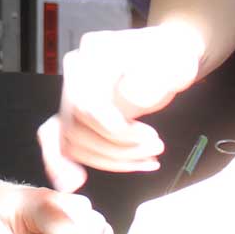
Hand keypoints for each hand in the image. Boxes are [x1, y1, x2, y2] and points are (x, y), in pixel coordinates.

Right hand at [39, 24, 205, 189]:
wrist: (169, 56)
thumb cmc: (173, 57)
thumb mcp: (176, 62)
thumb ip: (156, 77)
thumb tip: (129, 97)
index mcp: (93, 52)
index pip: (87, 105)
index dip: (116, 132)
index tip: (150, 138)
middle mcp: (74, 72)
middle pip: (75, 128)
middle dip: (116, 150)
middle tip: (155, 150)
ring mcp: (71, 93)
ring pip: (71, 141)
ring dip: (110, 160)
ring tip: (147, 159)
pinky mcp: (75, 112)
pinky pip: (58, 141)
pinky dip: (65, 164)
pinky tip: (76, 181)